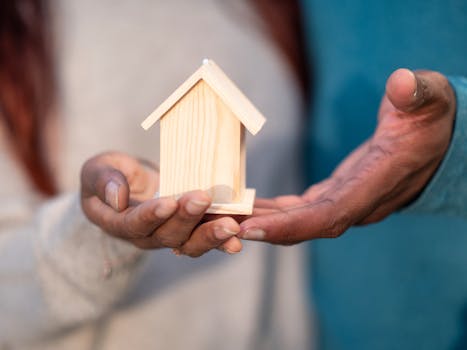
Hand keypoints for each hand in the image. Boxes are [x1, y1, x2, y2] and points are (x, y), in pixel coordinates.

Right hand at [80, 152, 241, 255]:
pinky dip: (222, 239)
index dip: (152, 215)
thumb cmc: (110, 175)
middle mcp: (146, 235)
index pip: (135, 224)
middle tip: (204, 198)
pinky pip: (205, 237)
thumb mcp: (97, 170)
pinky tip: (238, 236)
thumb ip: (103, 182)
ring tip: (231, 226)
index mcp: (119, 223)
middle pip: (168, 235)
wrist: (129, 183)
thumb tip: (117, 198)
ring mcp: (170, 235)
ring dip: (211, 234)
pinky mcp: (188, 229)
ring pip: (190, 242)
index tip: (168, 202)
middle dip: (187, 218)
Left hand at [238, 69, 455, 243]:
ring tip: (222, 218)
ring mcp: (348, 201)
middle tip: (218, 226)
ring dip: (262, 222)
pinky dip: (274, 212)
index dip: (292, 225)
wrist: (433, 141)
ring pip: (300, 221)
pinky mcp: (336, 195)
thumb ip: (419, 93)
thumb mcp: (432, 97)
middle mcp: (361, 201)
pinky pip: (301, 209)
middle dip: (263, 229)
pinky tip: (248, 208)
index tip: (251, 229)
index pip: (332, 214)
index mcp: (379, 181)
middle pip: (307, 225)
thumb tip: (402, 84)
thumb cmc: (431, 117)